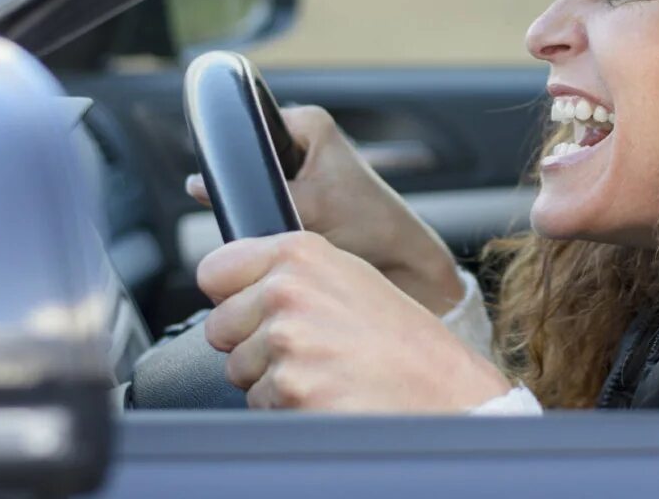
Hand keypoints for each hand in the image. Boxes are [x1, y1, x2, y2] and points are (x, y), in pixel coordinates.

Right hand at [187, 105, 463, 314]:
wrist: (401, 261)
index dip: (237, 157)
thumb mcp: (308, 206)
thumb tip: (198, 184)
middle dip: (248, 188)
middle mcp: (304, 140)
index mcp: (308, 123)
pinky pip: (269, 204)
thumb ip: (256, 193)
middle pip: (250, 158)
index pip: (250, 125)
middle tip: (267, 210)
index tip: (236, 185)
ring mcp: (303, 169)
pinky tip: (281, 235)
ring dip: (260, 207)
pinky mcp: (303, 198)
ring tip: (279, 223)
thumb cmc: (370, 225)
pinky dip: (271, 221)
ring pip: (257, 185)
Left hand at [198, 231, 511, 411]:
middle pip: (219, 327)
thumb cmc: (404, 339)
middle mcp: (288, 291)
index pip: (215, 270)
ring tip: (324, 369)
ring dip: (271, 377)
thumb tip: (237, 286)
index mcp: (302, 253)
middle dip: (252, 342)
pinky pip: (259, 404)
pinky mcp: (289, 389)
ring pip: (238, 369)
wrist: (443, 389)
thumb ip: (292, 272)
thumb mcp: (351, 277)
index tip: (255, 304)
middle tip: (307, 345)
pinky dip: (286, 406)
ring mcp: (287, 341)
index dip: (234, 294)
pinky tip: (328, 392)